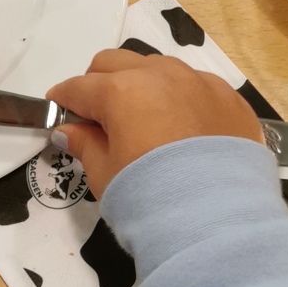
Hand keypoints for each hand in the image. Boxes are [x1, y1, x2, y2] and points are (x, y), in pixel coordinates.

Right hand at [47, 48, 264, 197]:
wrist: (219, 223)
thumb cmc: (150, 198)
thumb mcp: (105, 175)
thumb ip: (84, 145)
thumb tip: (68, 131)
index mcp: (122, 91)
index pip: (79, 87)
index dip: (63, 100)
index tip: (57, 112)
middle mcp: (160, 75)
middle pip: (115, 63)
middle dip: (99, 83)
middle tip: (98, 115)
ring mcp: (199, 83)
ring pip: (158, 67)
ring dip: (142, 84)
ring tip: (145, 120)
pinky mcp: (230, 99)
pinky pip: (196, 85)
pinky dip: (181, 98)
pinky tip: (184, 129)